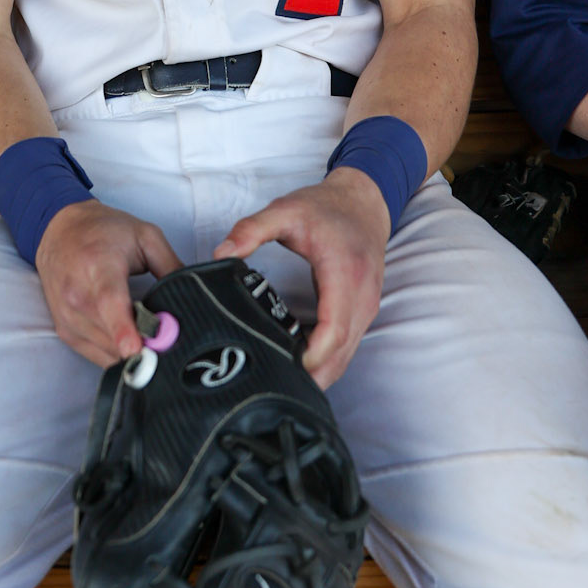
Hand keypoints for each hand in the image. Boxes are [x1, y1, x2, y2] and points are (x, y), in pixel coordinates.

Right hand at [35, 200, 179, 368]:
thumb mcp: (145, 236)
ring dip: (131, 354)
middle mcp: (77, 294)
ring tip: (151, 341)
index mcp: (98, 265)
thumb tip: (194, 297)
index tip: (135, 350)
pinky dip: (116, 355)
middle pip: (111, 335)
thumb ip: (171, 266)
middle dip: (144, 347)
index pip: (109, 302)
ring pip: (105, 351)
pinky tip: (132, 344)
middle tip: (168, 346)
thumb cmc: (103, 231)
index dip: (123, 328)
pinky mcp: (65, 330)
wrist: (58, 230)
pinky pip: (95, 356)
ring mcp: (67, 316)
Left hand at [212, 167, 388, 389]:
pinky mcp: (363, 312)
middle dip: (308, 376)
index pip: (333, 331)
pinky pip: (346, 347)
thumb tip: (221, 253)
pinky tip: (296, 361)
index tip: (276, 364)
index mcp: (345, 274)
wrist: (363, 202)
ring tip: (278, 378)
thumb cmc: (325, 208)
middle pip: (339, 355)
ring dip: (317, 373)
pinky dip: (324, 360)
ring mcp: (366, 308)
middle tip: (268, 385)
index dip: (308, 356)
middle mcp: (362, 297)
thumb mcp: (285, 210)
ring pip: (345, 357)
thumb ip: (251, 229)